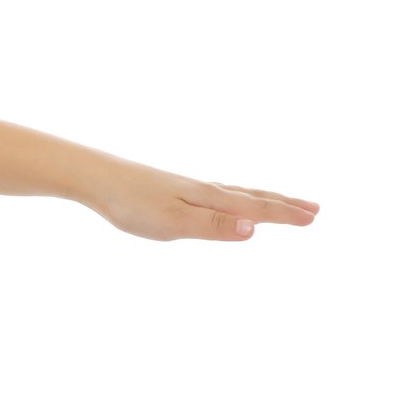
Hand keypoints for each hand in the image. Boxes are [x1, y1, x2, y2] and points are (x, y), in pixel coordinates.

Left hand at [85, 161, 319, 242]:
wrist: (95, 178)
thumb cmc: (131, 203)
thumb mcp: (174, 222)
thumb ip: (214, 227)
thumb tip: (255, 230)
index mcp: (211, 199)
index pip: (257, 209)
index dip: (286, 216)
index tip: (314, 219)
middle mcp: (205, 190)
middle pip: (253, 197)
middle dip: (284, 204)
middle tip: (314, 208)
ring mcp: (189, 189)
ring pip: (236, 194)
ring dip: (263, 199)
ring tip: (280, 203)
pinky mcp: (173, 190)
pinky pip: (217, 194)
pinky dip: (236, 198)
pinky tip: (226, 202)